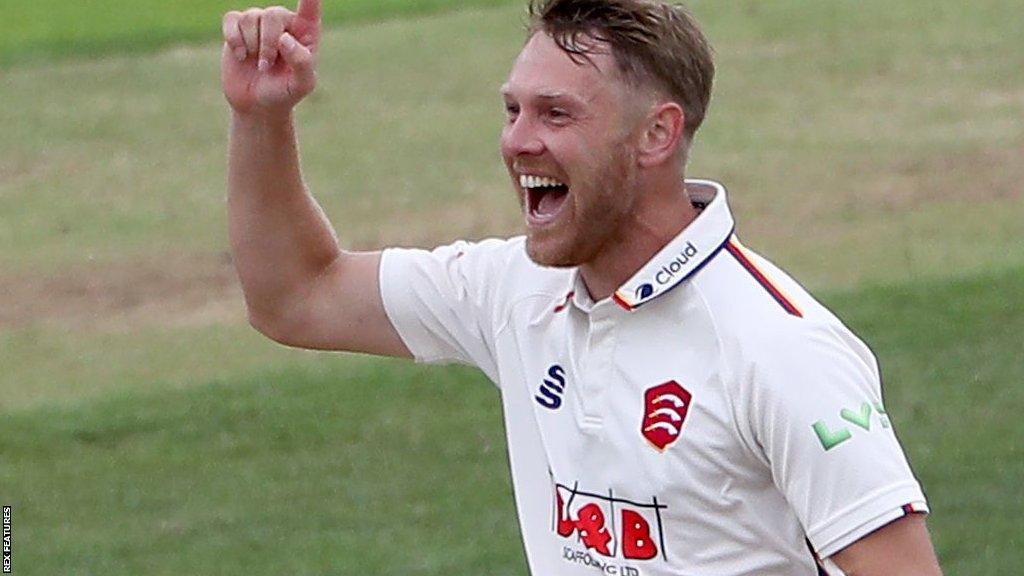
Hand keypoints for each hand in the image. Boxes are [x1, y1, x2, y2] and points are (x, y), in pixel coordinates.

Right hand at [221, 0, 320, 115]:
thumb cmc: (285, 93)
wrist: (258, 104)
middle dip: (268, 43)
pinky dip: (234, 38)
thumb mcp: (301, 84)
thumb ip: (301, 63)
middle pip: (272, 15)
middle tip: (267, 65)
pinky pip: (231, 19)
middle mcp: (284, 21)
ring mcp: (259, 22)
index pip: (311, 6)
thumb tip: (285, 39)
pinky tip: (241, 55)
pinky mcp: (237, 27)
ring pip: (251, 17)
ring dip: (252, 45)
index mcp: (306, 31)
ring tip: (258, 64)